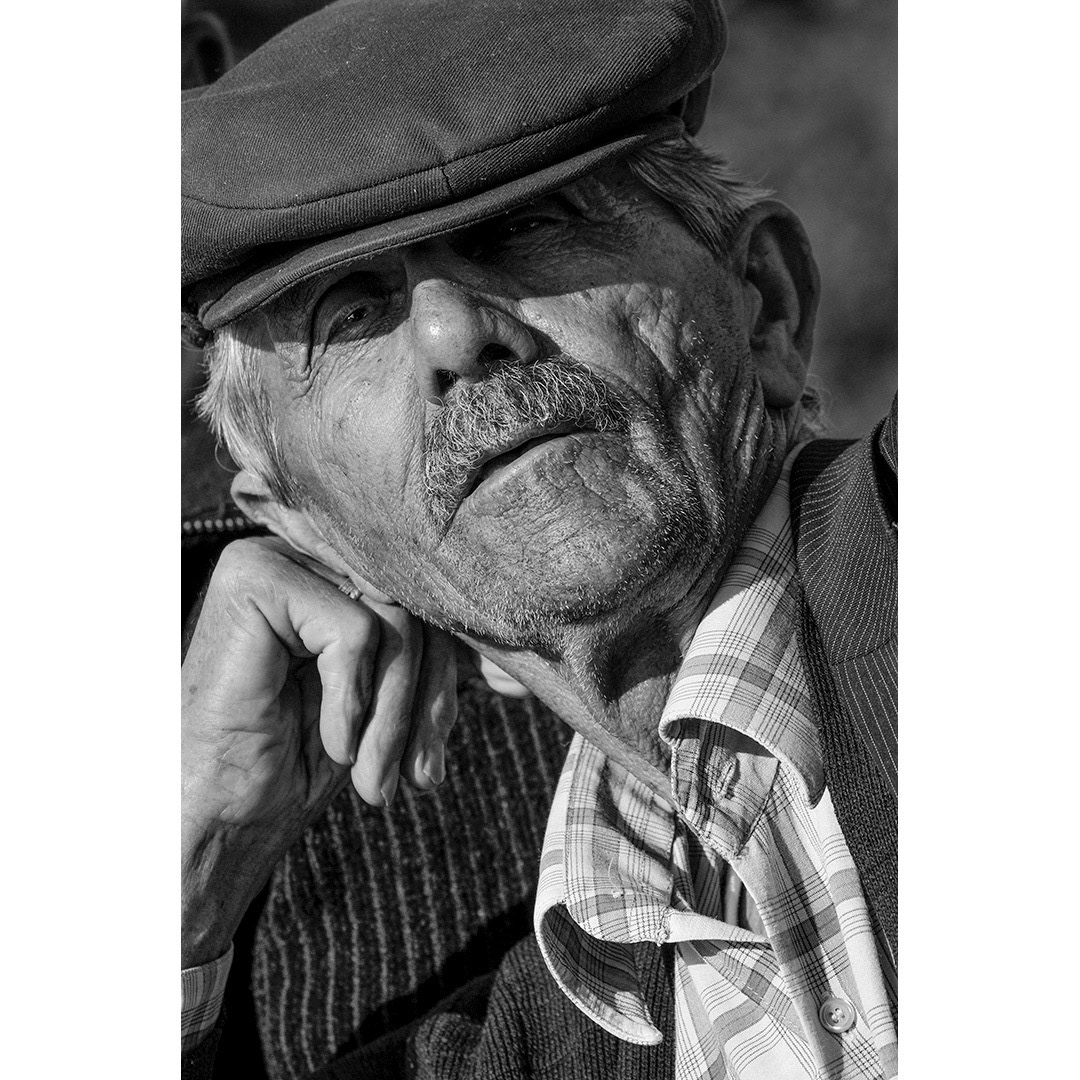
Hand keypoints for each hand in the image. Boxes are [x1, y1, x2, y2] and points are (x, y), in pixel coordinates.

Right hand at [181, 535, 456, 965]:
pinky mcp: (257, 577)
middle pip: (418, 607)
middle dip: (429, 699)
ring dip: (394, 712)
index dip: (450, 674)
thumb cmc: (299, 759)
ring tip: (373, 775)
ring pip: (395, 620)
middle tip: (418, 776)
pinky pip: (356, 631)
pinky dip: (352, 699)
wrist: (219, 816)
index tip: (448, 745)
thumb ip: (432, 655)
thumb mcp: (388, 699)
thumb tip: (518, 657)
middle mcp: (307, 554)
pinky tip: (331, 742)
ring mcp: (278, 558)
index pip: (426, 602)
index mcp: (336, 575)